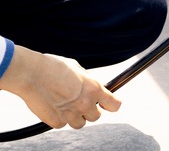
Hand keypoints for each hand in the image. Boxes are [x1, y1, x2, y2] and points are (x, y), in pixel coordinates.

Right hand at [0, 46, 120, 128]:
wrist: (30, 74)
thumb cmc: (52, 67)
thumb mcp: (77, 69)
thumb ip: (88, 81)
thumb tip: (91, 87)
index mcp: (94, 89)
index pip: (115, 105)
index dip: (112, 105)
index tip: (107, 104)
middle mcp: (85, 103)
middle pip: (96, 117)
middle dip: (90, 110)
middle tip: (79, 102)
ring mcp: (71, 114)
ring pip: (80, 123)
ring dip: (75, 117)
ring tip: (65, 105)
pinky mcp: (56, 121)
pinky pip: (62, 124)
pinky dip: (59, 118)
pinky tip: (53, 107)